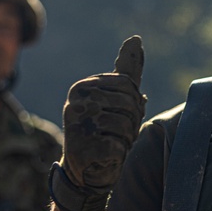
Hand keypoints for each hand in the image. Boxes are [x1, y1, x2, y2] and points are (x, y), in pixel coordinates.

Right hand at [60, 36, 145, 193]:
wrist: (86, 171)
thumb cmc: (105, 131)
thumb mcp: (117, 99)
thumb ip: (127, 71)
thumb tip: (136, 39)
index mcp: (83, 86)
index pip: (129, 86)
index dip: (134, 105)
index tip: (120, 116)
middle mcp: (75, 102)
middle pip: (129, 104)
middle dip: (131, 123)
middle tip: (116, 134)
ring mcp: (76, 125)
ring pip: (125, 126)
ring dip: (125, 140)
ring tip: (110, 144)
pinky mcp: (81, 148)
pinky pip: (118, 147)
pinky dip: (118, 155)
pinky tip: (105, 157)